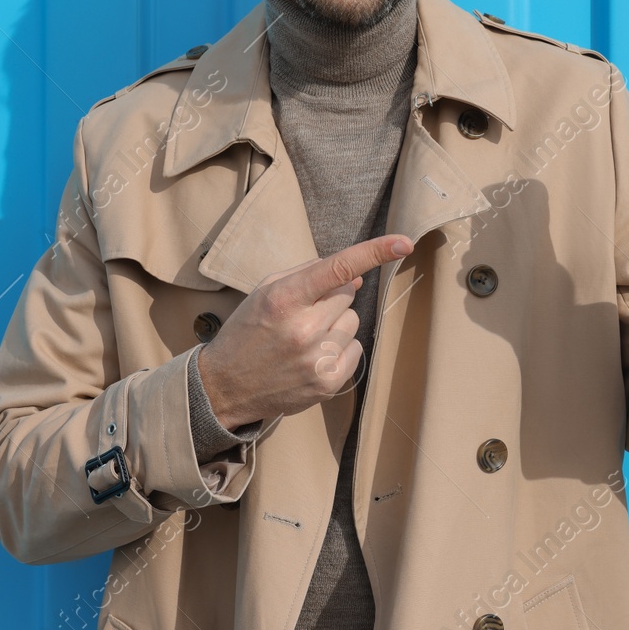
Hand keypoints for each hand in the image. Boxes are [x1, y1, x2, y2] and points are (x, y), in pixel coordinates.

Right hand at [196, 234, 413, 431]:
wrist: (225, 386)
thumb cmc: (248, 330)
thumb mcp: (267, 291)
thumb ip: (310, 274)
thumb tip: (356, 277)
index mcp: (284, 299)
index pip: (338, 268)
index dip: (375, 252)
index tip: (403, 243)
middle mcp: (303, 329)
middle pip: (347, 294)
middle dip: (331, 297)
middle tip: (302, 313)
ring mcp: (316, 359)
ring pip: (353, 321)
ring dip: (335, 324)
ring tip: (303, 338)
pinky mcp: (327, 383)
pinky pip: (355, 349)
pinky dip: (339, 348)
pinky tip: (311, 356)